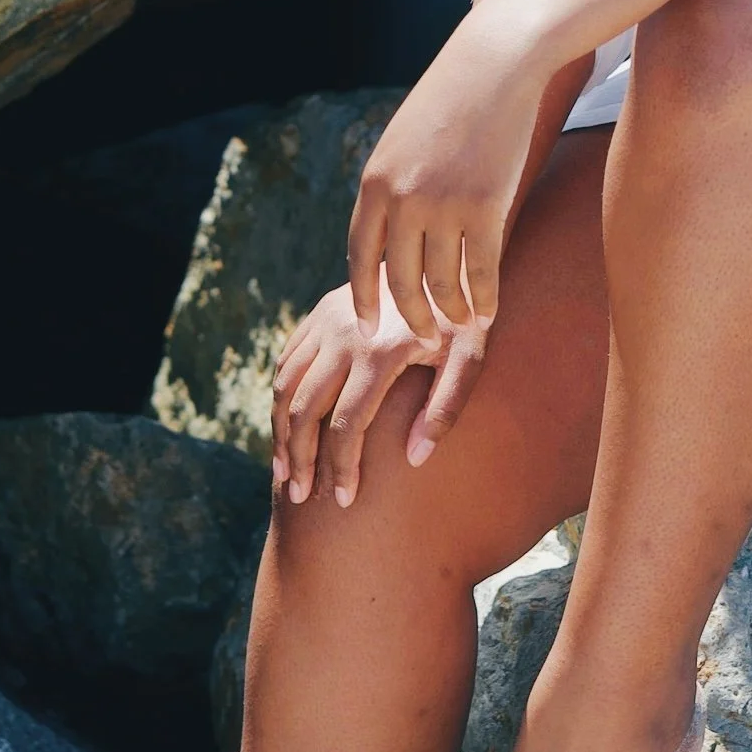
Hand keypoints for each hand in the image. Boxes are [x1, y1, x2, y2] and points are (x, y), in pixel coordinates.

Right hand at [268, 275, 489, 507]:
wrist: (444, 251)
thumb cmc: (464, 315)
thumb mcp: (471, 357)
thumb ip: (446, 407)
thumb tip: (415, 458)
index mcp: (379, 352)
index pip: (347, 424)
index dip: (341, 468)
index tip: (344, 501)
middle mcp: (344, 335)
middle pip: (304, 410)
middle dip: (301, 460)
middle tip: (301, 498)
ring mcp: (326, 321)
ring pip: (285, 387)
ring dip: (280, 434)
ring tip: (285, 473)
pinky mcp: (320, 312)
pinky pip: (286, 361)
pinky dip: (280, 398)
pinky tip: (284, 427)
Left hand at [347, 14, 546, 345]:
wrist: (492, 66)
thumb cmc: (450, 102)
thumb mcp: (403, 143)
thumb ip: (393, 189)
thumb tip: (390, 241)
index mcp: (375, 184)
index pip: (361, 258)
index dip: (365, 298)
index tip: (368, 328)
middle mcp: (403, 200)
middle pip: (402, 281)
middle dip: (413, 317)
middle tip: (425, 338)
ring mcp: (444, 205)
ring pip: (444, 283)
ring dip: (453, 313)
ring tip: (462, 326)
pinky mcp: (486, 206)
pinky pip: (482, 270)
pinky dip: (485, 297)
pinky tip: (490, 311)